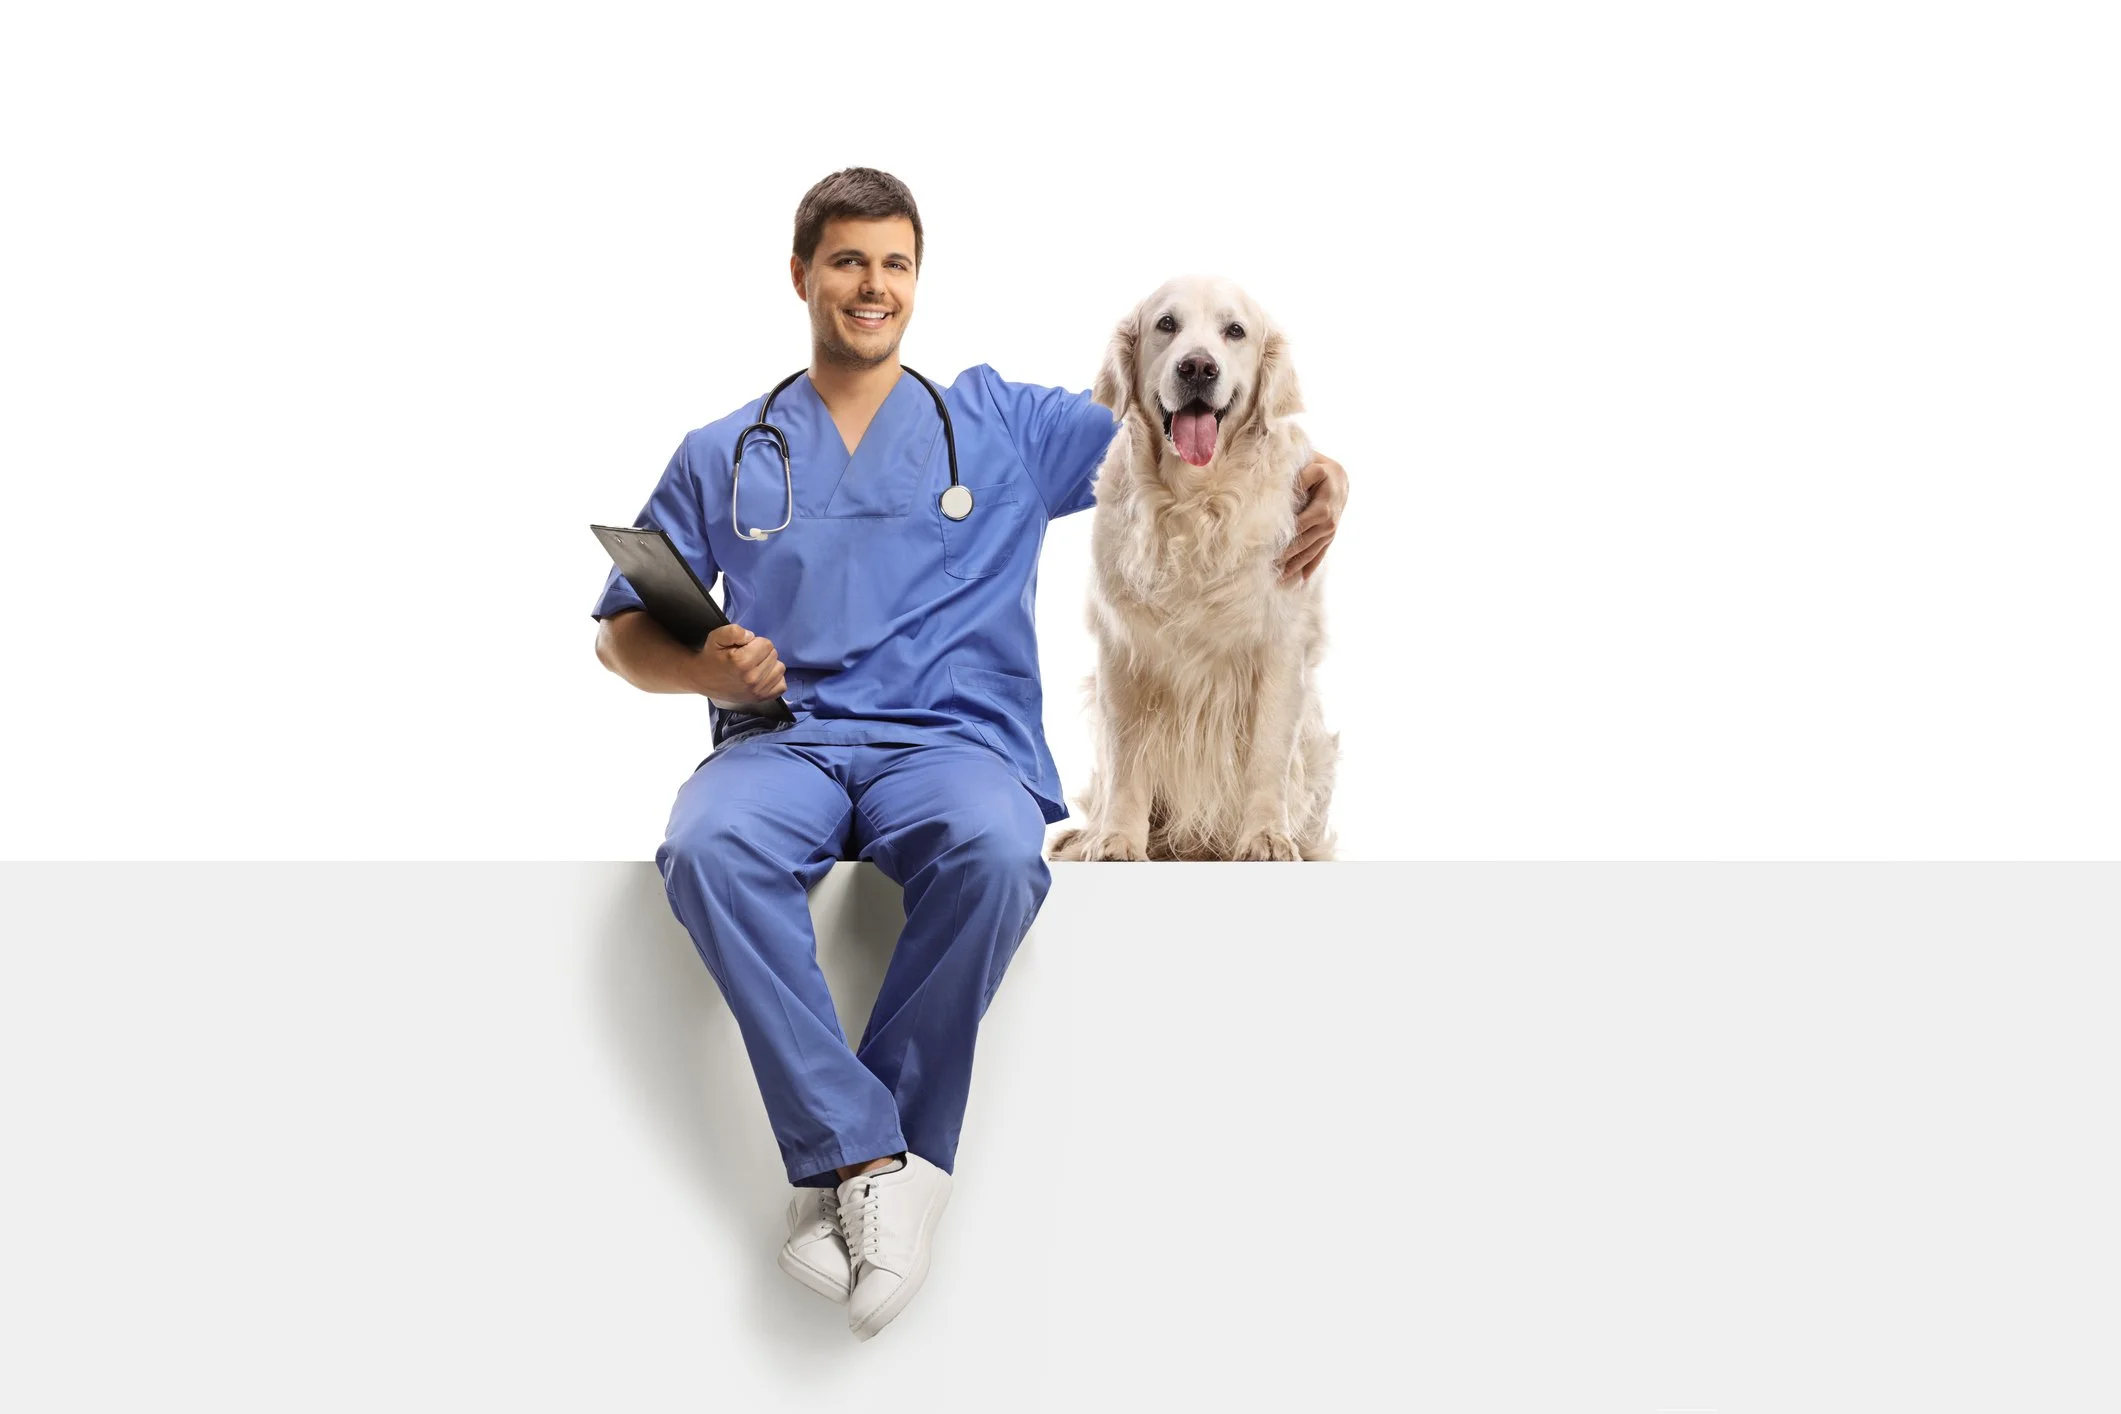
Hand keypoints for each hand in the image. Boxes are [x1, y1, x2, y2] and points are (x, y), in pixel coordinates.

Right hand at [696, 622, 784, 701]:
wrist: (702, 678)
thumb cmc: (712, 656)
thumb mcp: (717, 637)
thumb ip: (735, 631)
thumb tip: (752, 636)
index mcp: (742, 662)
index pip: (767, 644)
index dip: (756, 642)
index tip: (744, 647)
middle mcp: (752, 679)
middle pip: (774, 655)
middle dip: (762, 652)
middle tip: (747, 656)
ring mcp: (757, 691)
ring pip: (780, 669)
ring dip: (769, 664)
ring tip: (754, 666)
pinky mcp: (760, 699)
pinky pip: (781, 685)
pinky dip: (774, 679)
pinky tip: (762, 676)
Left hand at [1278, 452, 1347, 584]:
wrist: (1339, 477)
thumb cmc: (1320, 469)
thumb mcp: (1312, 467)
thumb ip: (1302, 476)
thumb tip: (1284, 488)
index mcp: (1323, 509)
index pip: (1298, 528)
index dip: (1283, 539)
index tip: (1266, 549)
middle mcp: (1329, 524)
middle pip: (1303, 544)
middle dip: (1285, 557)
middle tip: (1265, 569)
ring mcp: (1330, 532)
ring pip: (1310, 552)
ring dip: (1295, 566)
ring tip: (1279, 579)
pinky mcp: (1329, 537)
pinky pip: (1319, 554)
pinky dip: (1310, 566)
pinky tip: (1301, 580)